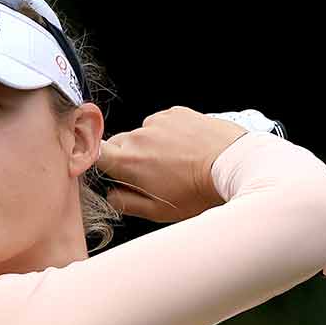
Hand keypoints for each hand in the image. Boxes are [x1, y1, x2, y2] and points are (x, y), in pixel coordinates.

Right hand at [96, 107, 249, 222]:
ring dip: (150, 145)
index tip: (109, 171)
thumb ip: (125, 203)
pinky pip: (161, 122)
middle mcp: (139, 137)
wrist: (232, 165)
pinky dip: (168, 133)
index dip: (99, 163)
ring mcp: (157, 122)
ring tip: (175, 162)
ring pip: (142, 134)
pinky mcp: (175, 112)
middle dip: (128, 158)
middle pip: (118, 144)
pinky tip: (185, 148)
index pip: (93, 154)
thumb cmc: (199, 191)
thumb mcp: (158, 212)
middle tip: (151, 175)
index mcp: (128, 162)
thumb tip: (112, 195)